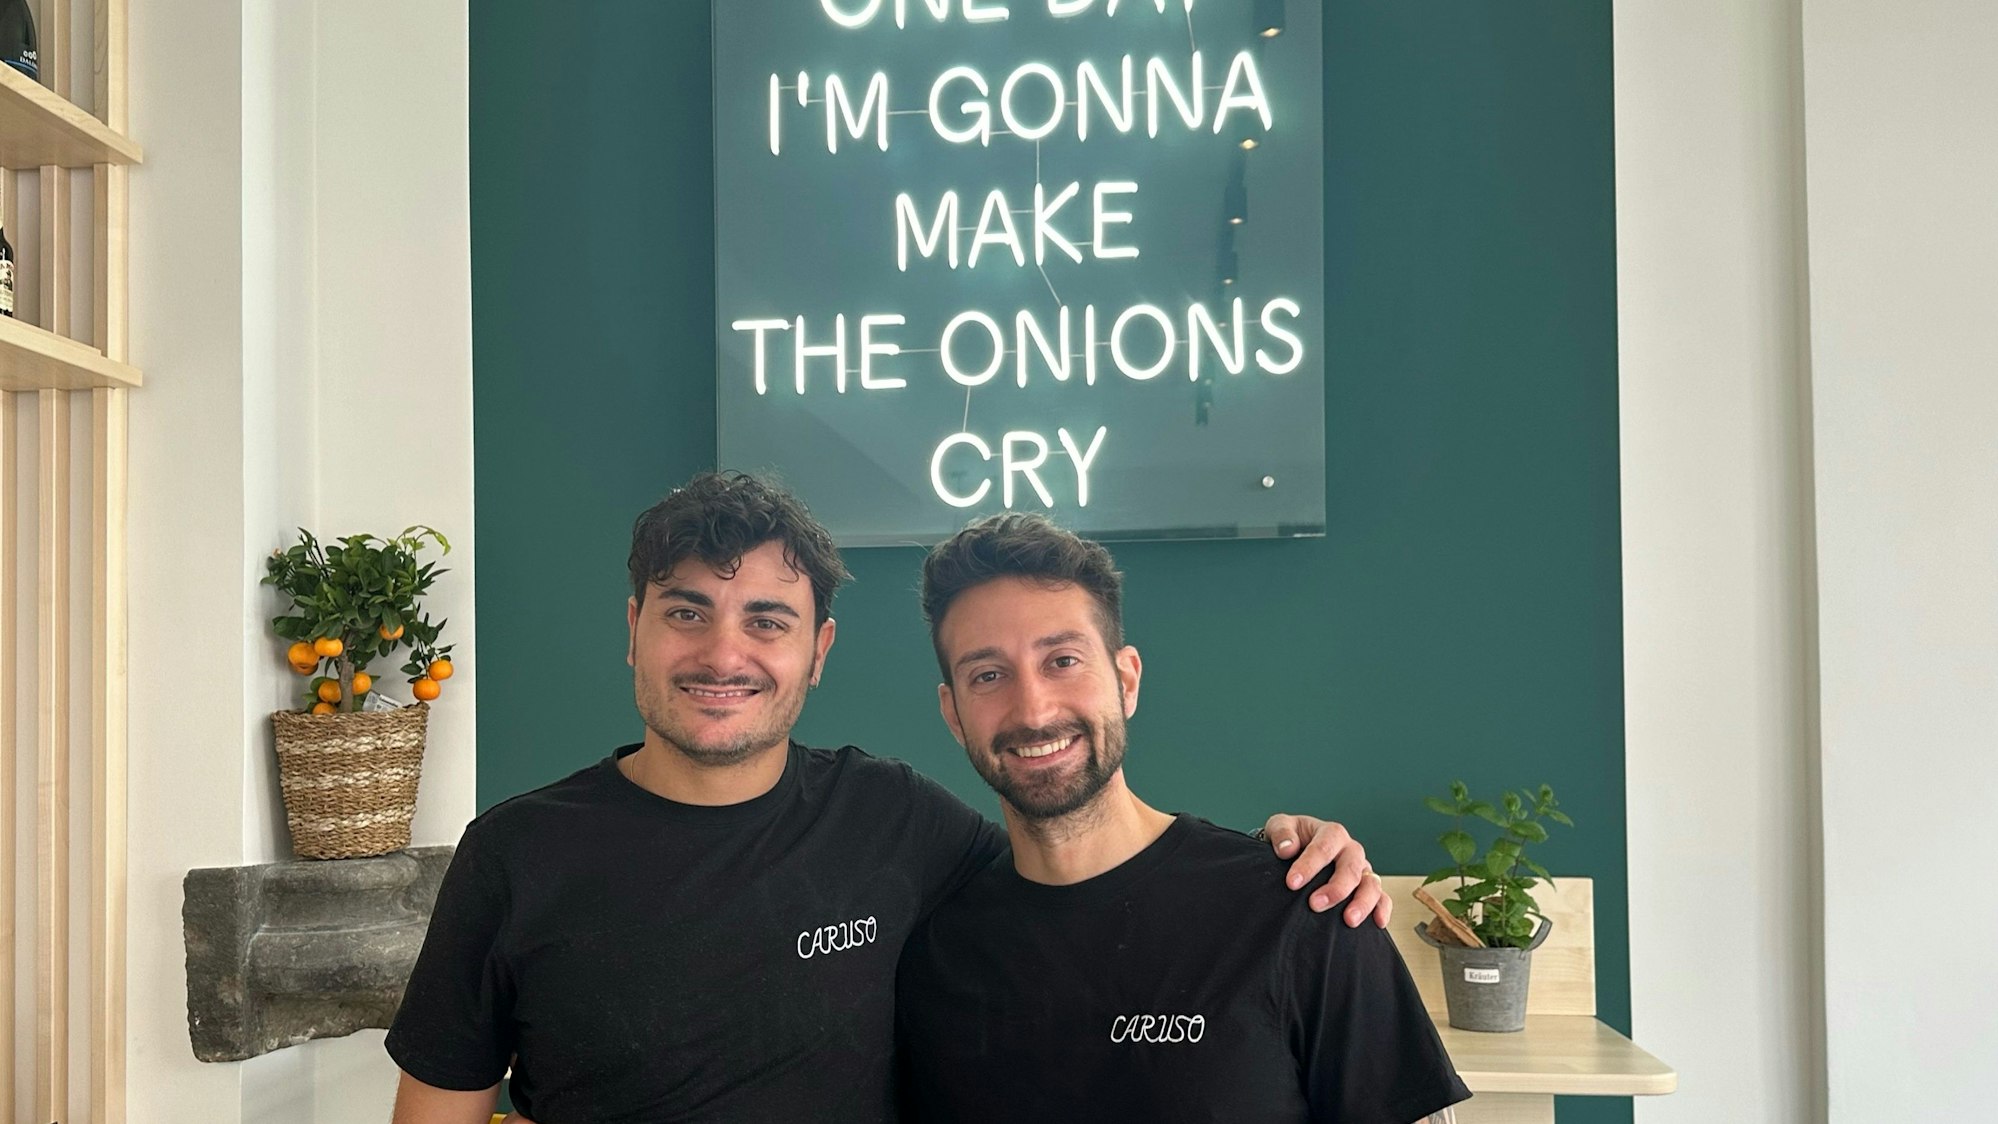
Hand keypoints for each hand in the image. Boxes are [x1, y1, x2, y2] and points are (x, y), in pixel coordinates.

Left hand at [1260, 813, 1391, 927]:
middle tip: (1315, 904)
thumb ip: (1281, 833)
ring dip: (1362, 902)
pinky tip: (1377, 923)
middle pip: (1351, 867)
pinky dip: (1382, 909)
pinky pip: (1383, 897)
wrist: (1298, 851)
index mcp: (1331, 833)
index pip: (1324, 847)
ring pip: (1371, 883)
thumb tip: (1287, 849)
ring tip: (1348, 920)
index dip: (1309, 865)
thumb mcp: (1280, 827)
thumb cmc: (1290, 839)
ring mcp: (1362, 869)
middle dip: (1335, 888)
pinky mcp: (1368, 887)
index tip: (1292, 883)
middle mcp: (1351, 850)